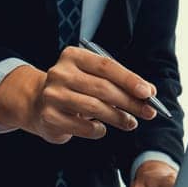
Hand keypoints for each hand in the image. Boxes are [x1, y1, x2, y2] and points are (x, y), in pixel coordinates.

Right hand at [0, 47, 158, 143]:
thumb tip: (150, 92)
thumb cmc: (74, 89)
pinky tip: (103, 129)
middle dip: (130, 102)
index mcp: (73, 56)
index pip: (106, 66)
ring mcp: (52, 95)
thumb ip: (119, 82)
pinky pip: (83, 127)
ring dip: (118, 117)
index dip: (130, 80)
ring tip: (131, 123)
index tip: (149, 92)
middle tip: (148, 112)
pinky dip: (98, 130)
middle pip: (103, 88)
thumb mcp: (93, 78)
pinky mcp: (49, 117)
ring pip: (94, 107)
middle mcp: (60, 73)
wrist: (37, 103)